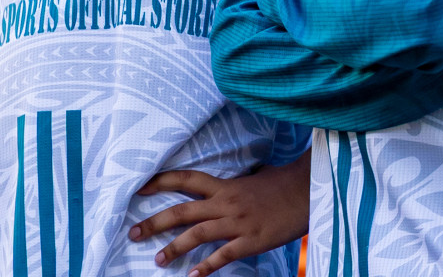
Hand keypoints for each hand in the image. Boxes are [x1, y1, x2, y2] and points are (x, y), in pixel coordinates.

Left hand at [127, 153, 309, 275]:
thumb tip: (232, 181)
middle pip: (182, 211)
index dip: (161, 182)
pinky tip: (193, 276)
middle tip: (133, 233)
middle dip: (154, 222)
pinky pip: (224, 255)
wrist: (308, 190)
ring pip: (197, 234)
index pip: (186, 180)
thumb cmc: (284, 183)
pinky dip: (207, 266)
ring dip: (174, 248)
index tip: (139, 189)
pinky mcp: (251, 240)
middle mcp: (226, 202)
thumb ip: (238, 182)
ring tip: (158, 260)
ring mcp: (237, 222)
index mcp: (225, 185)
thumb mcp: (256, 177)